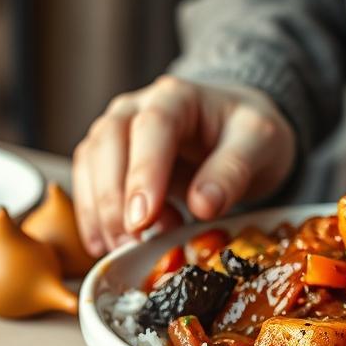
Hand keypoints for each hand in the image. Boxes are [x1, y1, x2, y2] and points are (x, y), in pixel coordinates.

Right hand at [73, 76, 295, 255]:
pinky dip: (91, 216)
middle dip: (114, 198)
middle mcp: (137, 107)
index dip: (144, 173)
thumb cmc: (246, 134)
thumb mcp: (259, 145)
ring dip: (100, 210)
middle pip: (109, 143)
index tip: (143, 218)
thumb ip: (232, 171)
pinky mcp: (107, 157)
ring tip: (124, 248)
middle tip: (130, 242)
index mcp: (177, 97)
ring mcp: (117, 130)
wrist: (236, 131)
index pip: (153, 127)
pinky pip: (87, 182)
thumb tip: (202, 206)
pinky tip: (105, 245)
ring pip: (90, 162)